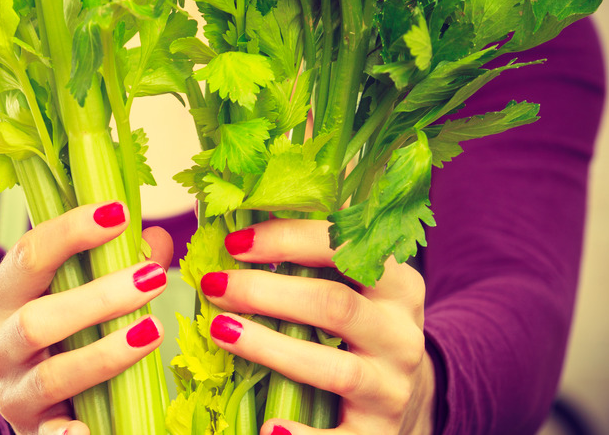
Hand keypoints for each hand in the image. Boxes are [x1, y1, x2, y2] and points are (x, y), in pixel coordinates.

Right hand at [0, 202, 172, 434]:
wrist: (18, 382)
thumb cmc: (57, 319)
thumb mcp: (74, 284)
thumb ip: (114, 259)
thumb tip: (155, 239)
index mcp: (0, 294)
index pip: (29, 254)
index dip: (72, 231)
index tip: (119, 212)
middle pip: (38, 320)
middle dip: (99, 298)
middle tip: (154, 277)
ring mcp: (11, 389)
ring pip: (53, 374)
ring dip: (105, 354)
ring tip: (153, 331)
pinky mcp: (30, 427)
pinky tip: (90, 429)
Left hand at [201, 218, 434, 434]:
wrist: (407, 396)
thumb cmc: (361, 328)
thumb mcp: (355, 284)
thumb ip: (314, 251)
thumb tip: (240, 209)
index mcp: (397, 284)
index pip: (346, 248)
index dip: (286, 240)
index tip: (234, 242)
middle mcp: (401, 333)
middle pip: (334, 305)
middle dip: (266, 292)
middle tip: (214, 285)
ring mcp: (392, 386)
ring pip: (333, 368)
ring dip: (269, 349)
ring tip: (220, 332)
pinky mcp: (379, 433)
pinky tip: (267, 427)